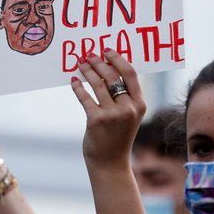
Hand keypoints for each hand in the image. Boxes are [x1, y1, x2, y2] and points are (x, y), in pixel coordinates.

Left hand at [70, 49, 146, 171]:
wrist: (110, 163)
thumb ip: (124, 97)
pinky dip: (78, 87)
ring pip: (97, 84)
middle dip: (99, 63)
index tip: (107, 51)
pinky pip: (85, 97)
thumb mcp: (129, 116)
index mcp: (140, 105)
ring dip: (88, 71)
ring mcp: (112, 115)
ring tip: (81, 64)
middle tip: (89, 55)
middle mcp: (128, 108)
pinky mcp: (96, 120)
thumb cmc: (118, 137)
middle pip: (112, 76)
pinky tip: (74, 81)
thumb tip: (108, 70)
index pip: (130, 74)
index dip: (117, 59)